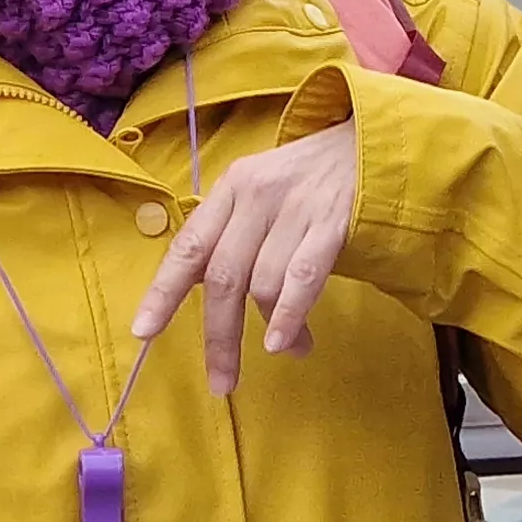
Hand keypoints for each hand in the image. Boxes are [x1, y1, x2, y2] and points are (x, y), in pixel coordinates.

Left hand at [129, 121, 361, 395]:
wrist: (377, 140)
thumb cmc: (313, 176)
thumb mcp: (264, 190)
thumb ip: (238, 235)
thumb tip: (220, 301)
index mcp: (231, 188)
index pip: (189, 246)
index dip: (163, 292)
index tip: (144, 332)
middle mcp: (256, 195)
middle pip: (224, 276)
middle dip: (219, 337)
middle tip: (221, 381)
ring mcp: (296, 207)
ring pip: (264, 283)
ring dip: (273, 329)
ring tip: (287, 350)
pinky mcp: (333, 221)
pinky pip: (302, 276)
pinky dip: (289, 314)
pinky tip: (284, 342)